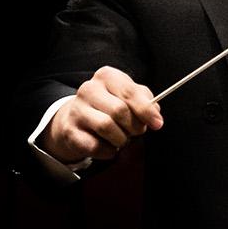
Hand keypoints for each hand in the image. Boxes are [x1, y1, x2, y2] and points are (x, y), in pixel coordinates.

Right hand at [40, 66, 162, 162]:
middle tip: (136, 132)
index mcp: (107, 76)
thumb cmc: (110, 105)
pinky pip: (95, 146)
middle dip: (134, 126)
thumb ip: (145, 102)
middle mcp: (89, 89)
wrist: (77, 118)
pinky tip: (109, 147)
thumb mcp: (129, 97)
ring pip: (107, 127)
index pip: (130, 92)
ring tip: (121, 139)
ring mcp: (76, 109)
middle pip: (119, 111)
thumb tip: (155, 115)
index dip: (146, 110)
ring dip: (121, 139)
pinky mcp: (70, 130)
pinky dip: (108, 151)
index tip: (157, 124)